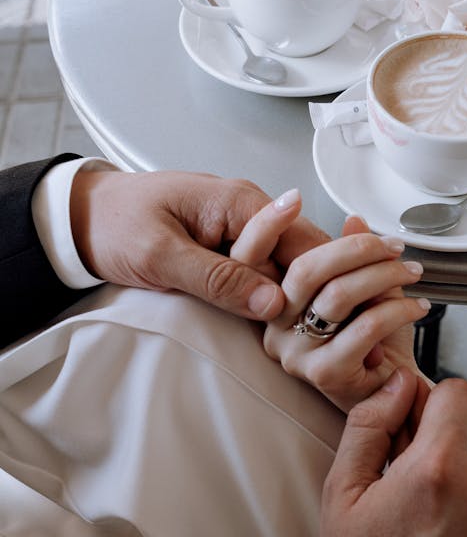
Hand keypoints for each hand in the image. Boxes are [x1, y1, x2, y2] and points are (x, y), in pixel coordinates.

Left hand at [69, 167, 328, 319]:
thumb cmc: (113, 224)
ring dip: (283, 302)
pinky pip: (263, 275)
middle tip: (289, 335)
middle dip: (302, 296)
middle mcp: (251, 212)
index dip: (316, 284)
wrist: (80, 217)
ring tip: (278, 334)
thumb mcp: (160, 255)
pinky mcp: (231, 250)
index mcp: (241, 201)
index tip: (307, 322)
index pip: (306, 244)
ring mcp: (243, 231)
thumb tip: (274, 303)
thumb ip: (218, 279)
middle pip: (303, 259)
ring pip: (286, 272)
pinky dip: (263, 299)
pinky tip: (260, 322)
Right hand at [262, 216, 429, 412]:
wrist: (397, 389)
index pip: (255, 257)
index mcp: (274, 301)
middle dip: (357, 248)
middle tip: (393, 246)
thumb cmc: (376, 341)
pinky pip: (363, 328)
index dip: (267, 226)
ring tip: (412, 273)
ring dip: (384, 276)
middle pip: (306, 270)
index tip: (292, 198)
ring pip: (338, 296)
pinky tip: (416, 307)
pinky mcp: (324, 374)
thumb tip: (353, 220)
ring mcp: (295, 354)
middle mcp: (274, 328)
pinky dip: (396, 310)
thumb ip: (353, 257)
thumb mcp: (364, 288)